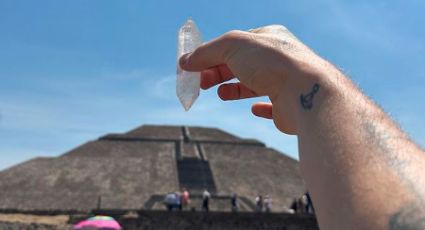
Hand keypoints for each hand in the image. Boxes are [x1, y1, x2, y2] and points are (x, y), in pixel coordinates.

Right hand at [179, 25, 331, 133]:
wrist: (304, 92)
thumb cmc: (271, 62)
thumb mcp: (232, 46)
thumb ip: (207, 52)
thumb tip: (185, 62)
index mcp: (269, 38)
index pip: (235, 44)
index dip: (213, 54)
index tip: (194, 67)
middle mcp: (280, 59)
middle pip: (241, 65)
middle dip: (219, 72)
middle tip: (202, 83)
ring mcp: (286, 83)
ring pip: (256, 84)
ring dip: (235, 89)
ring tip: (221, 94)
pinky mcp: (289, 106)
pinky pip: (274, 106)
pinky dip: (261, 107)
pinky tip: (254, 109)